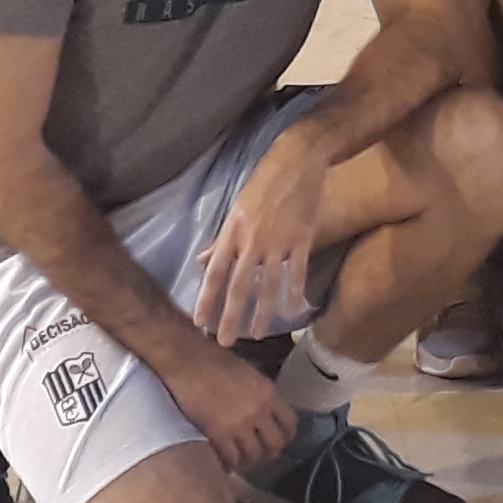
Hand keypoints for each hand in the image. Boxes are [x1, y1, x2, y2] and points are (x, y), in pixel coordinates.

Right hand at [168, 338, 300, 473]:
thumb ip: (259, 393)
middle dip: (268, 453)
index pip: (289, 424)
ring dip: (248, 461)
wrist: (185, 359)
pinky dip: (228, 464)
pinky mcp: (215, 434)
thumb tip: (264, 411)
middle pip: (274, 445)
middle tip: (259, 455)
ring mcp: (236, 424)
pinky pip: (229, 460)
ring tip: (240, 461)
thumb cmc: (212, 359)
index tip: (279, 440)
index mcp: (267, 393)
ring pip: (252, 456)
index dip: (286, 436)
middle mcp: (257, 411)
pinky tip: (224, 462)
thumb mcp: (247, 372)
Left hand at [194, 128, 340, 344]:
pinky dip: (294, 294)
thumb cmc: (264, 184)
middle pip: (239, 286)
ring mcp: (279, 242)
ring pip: (268, 285)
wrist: (297, 161)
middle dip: (231, 317)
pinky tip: (293, 311)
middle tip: (225, 342)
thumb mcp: (237, 210)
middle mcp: (253, 241)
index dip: (206, 300)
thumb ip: (222, 241)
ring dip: (262, 313)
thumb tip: (202, 262)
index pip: (215, 274)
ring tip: (257, 335)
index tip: (200, 323)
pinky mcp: (302, 239)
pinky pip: (297, 273)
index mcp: (233, 233)